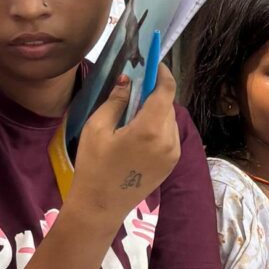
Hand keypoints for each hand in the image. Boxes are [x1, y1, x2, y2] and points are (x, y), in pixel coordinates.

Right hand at [71, 69, 181, 224]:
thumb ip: (117, 101)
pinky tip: (137, 132)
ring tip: (131, 112)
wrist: (101, 206)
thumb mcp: (98, 128)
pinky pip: (169, 135)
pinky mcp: (172, 163)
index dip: (161, 73)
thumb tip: (128, 81)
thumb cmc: (94, 166)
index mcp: (151, 129)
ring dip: (155, 111)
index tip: (153, 62)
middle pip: (167, 105)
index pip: (165, 91)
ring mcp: (174, 153)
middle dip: (153, 93)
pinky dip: (158, 127)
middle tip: (134, 87)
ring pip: (169, 120)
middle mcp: (169, 139)